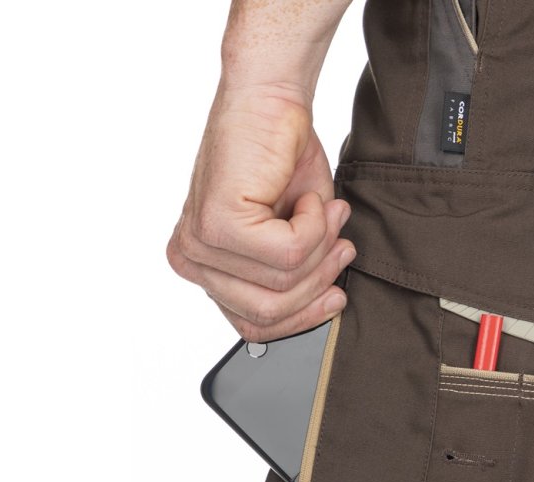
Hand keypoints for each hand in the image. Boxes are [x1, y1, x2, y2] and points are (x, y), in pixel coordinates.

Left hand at [167, 83, 353, 341]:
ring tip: (326, 211)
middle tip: (341, 244)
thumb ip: (296, 279)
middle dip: (318, 281)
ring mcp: (200, 244)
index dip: (304, 317)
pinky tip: (307, 198)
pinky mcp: (218, 223)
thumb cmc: (283, 160)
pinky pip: (289, 252)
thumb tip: (323, 310)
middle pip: (268, 313)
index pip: (254, 327)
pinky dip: (315, 224)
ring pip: (282, 283)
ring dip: (321, 246)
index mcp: (205, 268)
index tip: (337, 297)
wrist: (272, 101)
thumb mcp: (295, 236)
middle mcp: (192, 260)